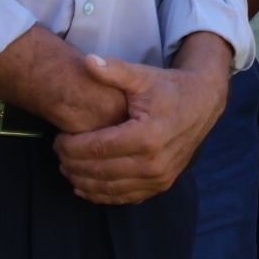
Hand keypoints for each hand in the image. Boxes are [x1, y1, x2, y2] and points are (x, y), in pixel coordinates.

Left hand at [52, 46, 229, 204]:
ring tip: (66, 168)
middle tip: (57, 154)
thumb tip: (88, 61)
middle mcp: (154, 163)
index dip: (71, 146)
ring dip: (83, 182)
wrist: (202, 104)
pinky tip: (84, 186)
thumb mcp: (142, 76)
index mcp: (147, 135)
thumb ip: (114, 71)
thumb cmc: (168, 88)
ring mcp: (159, 178)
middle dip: (72, 165)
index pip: (97, 148)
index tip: (57, 139)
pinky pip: (124, 197)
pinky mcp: (160, 185)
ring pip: (109, 189)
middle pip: (100, 172)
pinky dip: (101, 195)